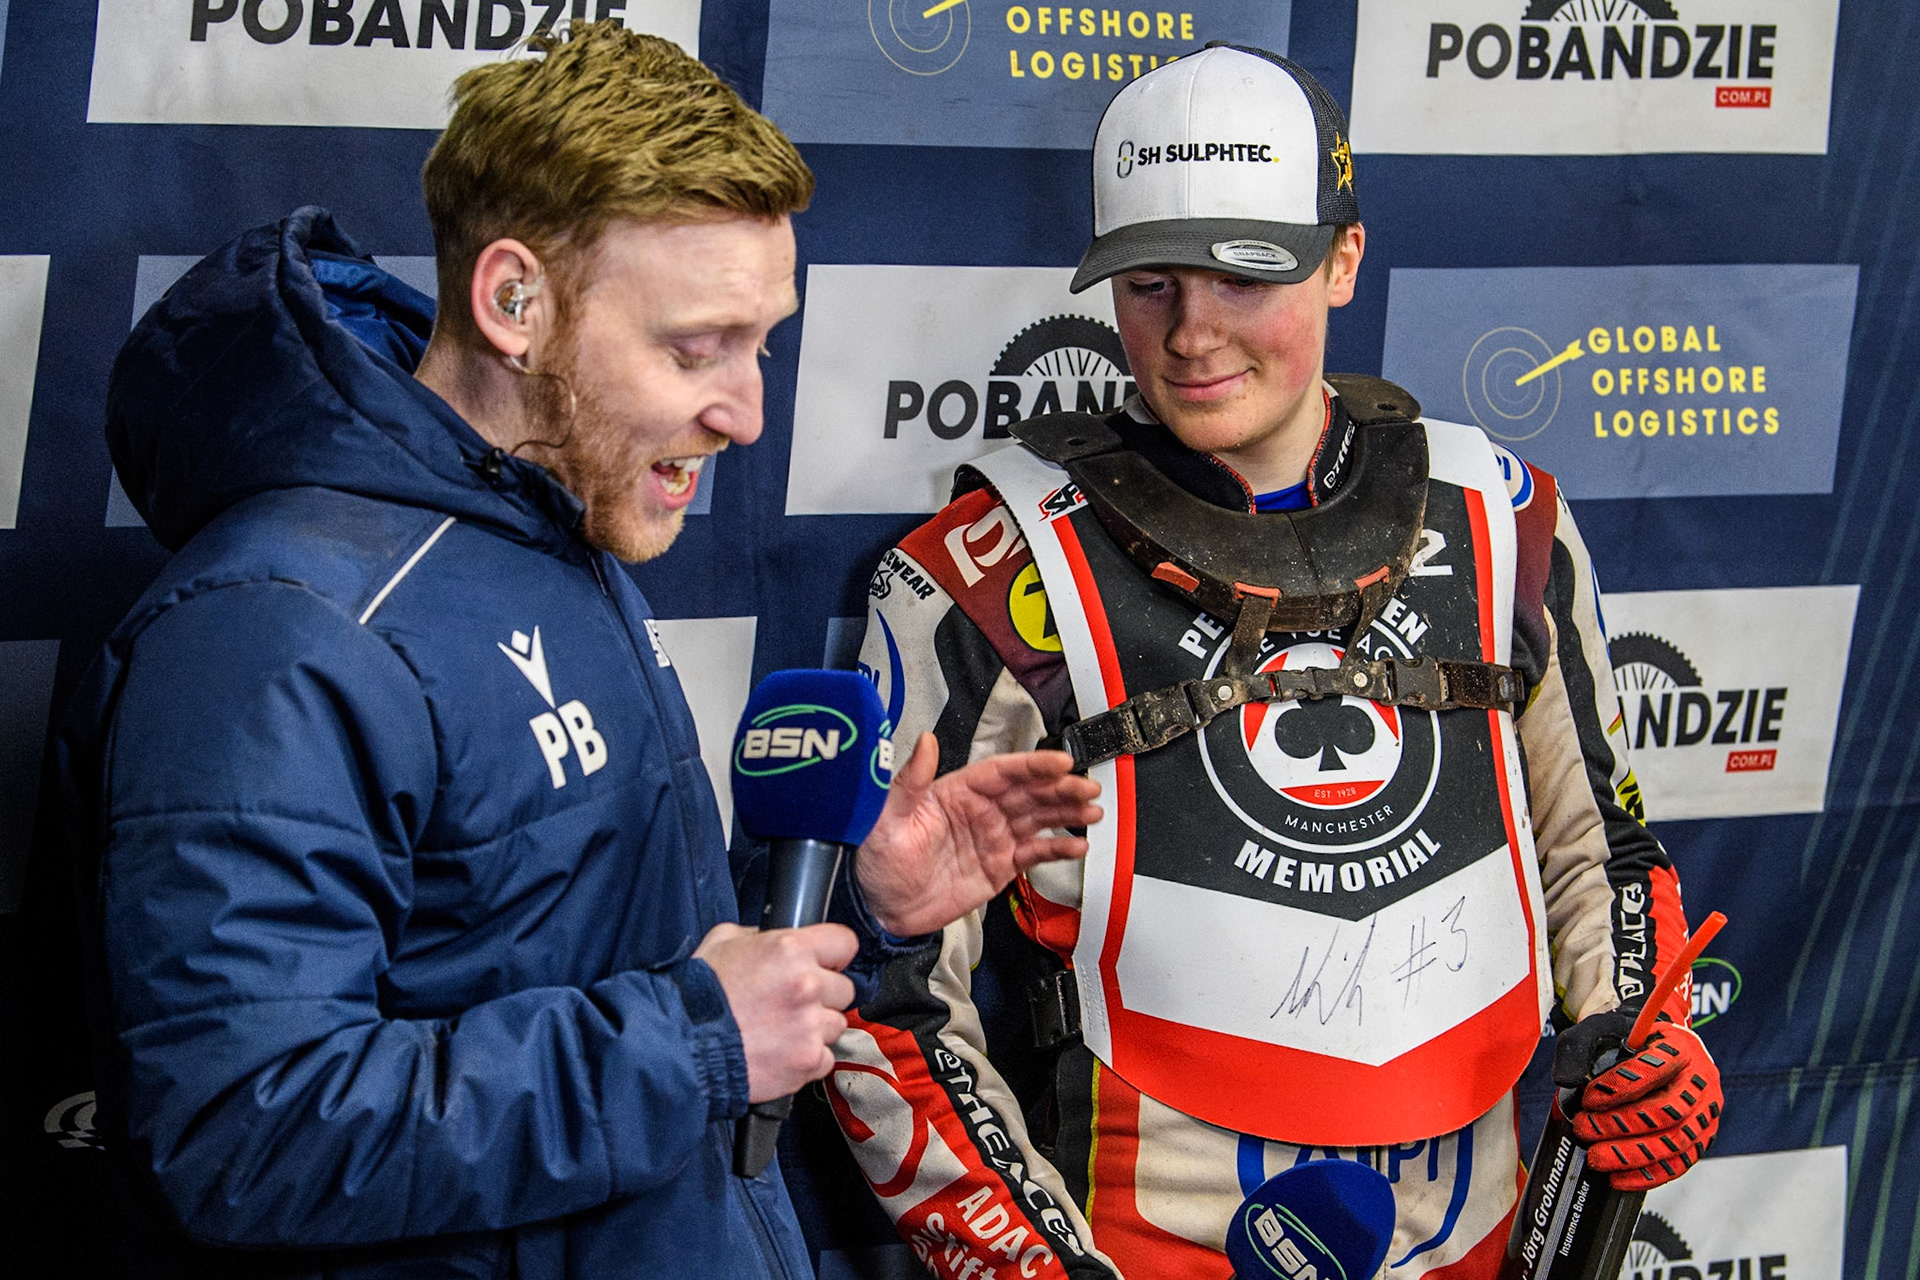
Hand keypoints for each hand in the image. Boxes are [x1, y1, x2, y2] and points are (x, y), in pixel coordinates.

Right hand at [693, 922, 857, 1103]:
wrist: (679, 1047)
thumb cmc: (697, 996)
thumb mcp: (723, 942)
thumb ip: (758, 935)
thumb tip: (772, 938)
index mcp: (791, 950)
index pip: (845, 942)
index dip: (834, 953)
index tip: (827, 963)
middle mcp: (808, 985)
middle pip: (844, 989)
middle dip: (823, 995)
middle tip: (792, 1002)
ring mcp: (810, 1026)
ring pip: (836, 1025)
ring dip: (815, 1028)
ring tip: (782, 1030)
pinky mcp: (807, 1061)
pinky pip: (825, 1058)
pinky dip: (807, 1058)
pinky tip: (781, 1053)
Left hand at [854, 733, 1101, 936]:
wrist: (880, 907)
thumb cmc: (877, 858)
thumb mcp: (886, 817)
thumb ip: (910, 780)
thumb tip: (925, 742)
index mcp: (957, 792)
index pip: (1002, 772)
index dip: (1032, 766)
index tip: (1060, 763)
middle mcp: (981, 811)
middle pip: (1029, 793)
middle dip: (1061, 789)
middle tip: (1087, 789)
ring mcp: (993, 838)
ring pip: (1038, 819)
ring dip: (1067, 813)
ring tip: (1093, 812)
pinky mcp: (1000, 867)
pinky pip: (1034, 854)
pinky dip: (1058, 849)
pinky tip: (1078, 845)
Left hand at [1558, 1014, 1721, 1189]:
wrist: (1658, 1050)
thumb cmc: (1628, 1040)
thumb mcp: (1603, 1030)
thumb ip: (1581, 1048)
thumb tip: (1566, 1081)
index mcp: (1681, 1046)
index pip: (1655, 1068)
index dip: (1620, 1087)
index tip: (1588, 1099)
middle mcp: (1702, 1080)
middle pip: (1668, 1111)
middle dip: (1621, 1125)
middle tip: (1584, 1129)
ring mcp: (1706, 1112)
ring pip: (1675, 1142)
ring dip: (1632, 1155)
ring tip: (1596, 1158)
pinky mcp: (1702, 1138)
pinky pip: (1680, 1163)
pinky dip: (1649, 1175)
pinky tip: (1619, 1179)